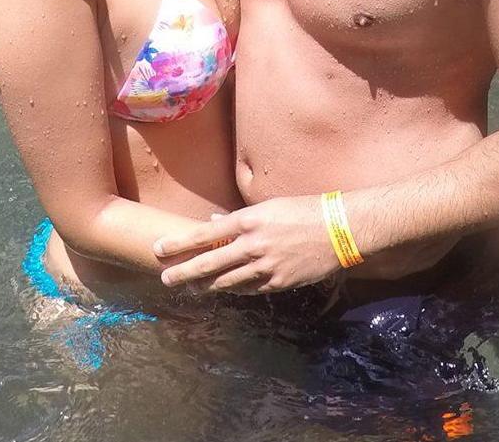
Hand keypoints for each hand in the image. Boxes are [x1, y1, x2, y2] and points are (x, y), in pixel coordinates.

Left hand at [154, 196, 341, 292]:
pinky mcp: (278, 283)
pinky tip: (224, 291)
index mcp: (248, 220)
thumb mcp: (268, 207)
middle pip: (209, 263)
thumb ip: (239, 219)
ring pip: (226, 282)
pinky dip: (234, 289)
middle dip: (184, 272)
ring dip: (205, 286)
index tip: (159, 248)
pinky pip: (249, 289)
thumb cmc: (303, 209)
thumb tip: (214, 223)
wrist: (339, 228)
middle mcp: (252, 245)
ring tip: (190, 289)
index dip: (179, 243)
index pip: (204, 234)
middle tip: (165, 278)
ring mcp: (265, 267)